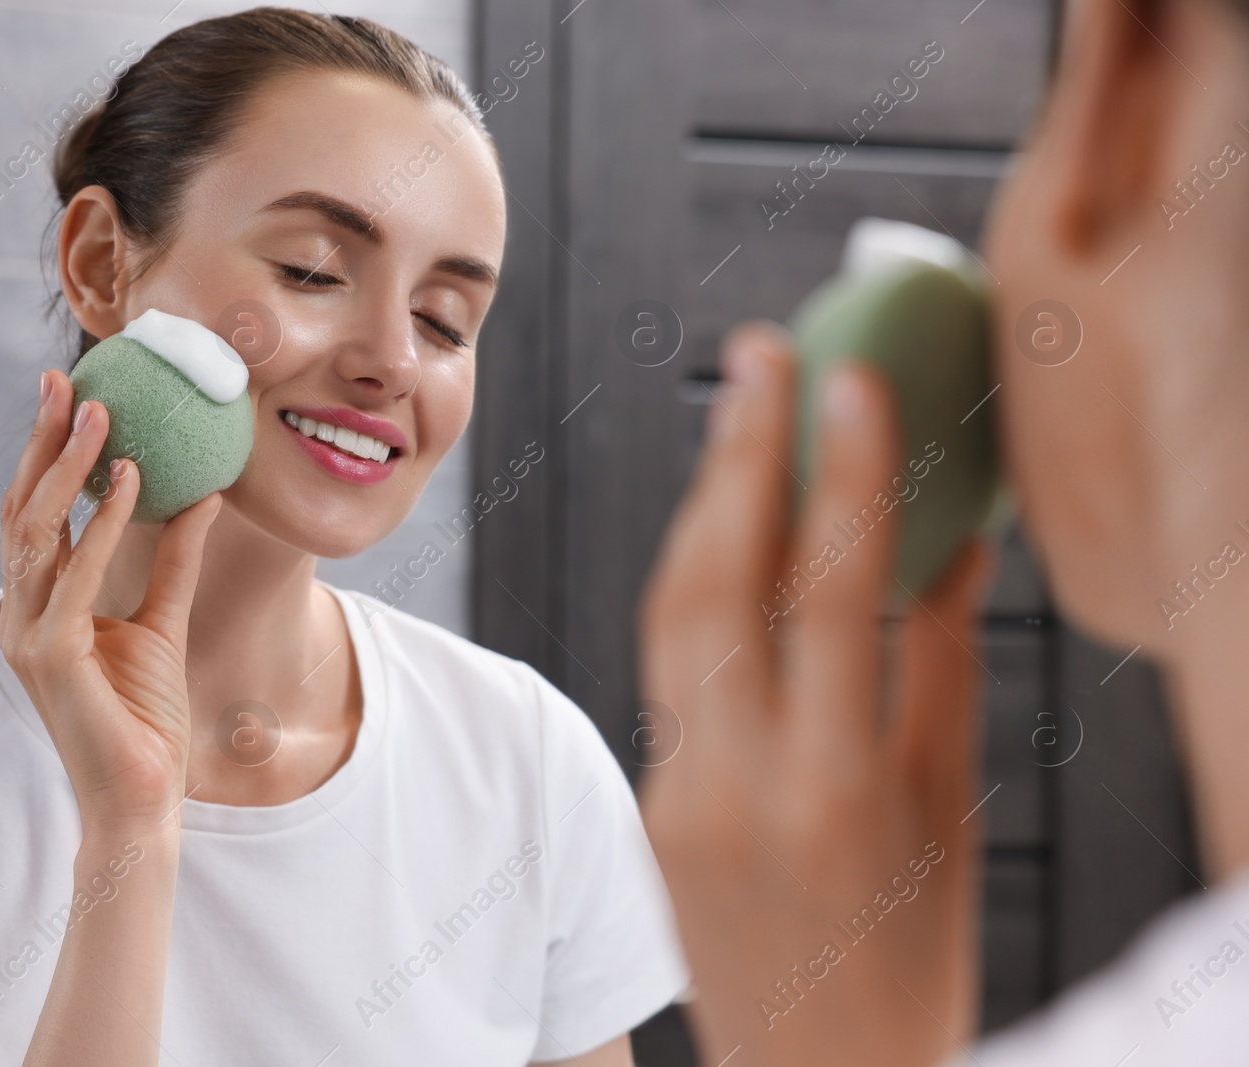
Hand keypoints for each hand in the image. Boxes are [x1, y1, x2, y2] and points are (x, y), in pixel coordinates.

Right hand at [0, 369, 220, 835]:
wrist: (142, 795)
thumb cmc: (145, 717)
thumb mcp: (164, 620)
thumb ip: (175, 559)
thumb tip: (202, 496)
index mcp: (37, 605)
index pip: (34, 513)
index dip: (47, 453)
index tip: (69, 395)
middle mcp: (20, 613)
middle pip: (22, 508)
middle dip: (41, 440)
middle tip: (63, 380)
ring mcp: (27, 633)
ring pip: (35, 530)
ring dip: (68, 466)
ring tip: (101, 411)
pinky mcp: (49, 656)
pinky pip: (76, 574)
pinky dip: (104, 522)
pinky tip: (134, 480)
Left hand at [637, 324, 995, 1066]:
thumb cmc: (909, 964)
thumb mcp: (948, 813)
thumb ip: (942, 668)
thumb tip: (950, 544)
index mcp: (837, 789)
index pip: (832, 594)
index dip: (841, 475)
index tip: (848, 383)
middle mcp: (738, 785)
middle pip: (717, 582)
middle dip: (736, 455)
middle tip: (756, 359)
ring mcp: (676, 795)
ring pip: (669, 617)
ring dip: (700, 508)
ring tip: (731, 424)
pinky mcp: (648, 802)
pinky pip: (664, 671)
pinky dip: (693, 591)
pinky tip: (720, 537)